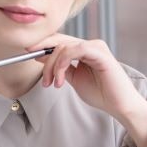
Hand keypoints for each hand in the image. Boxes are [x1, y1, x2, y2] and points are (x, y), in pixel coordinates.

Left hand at [28, 33, 146, 146]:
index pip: (60, 41)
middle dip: (44, 55)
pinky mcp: (100, 53)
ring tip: (52, 83)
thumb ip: (61, 68)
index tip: (27, 52)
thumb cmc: (101, 94)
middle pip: (59, 41)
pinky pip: (75, 50)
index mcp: (84, 50)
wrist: (119, 106)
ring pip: (64, 46)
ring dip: (53, 66)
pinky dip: (63, 63)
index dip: (42, 44)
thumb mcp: (74, 79)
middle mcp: (90, 45)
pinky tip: (61, 79)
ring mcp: (96, 47)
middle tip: (40, 76)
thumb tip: (41, 57)